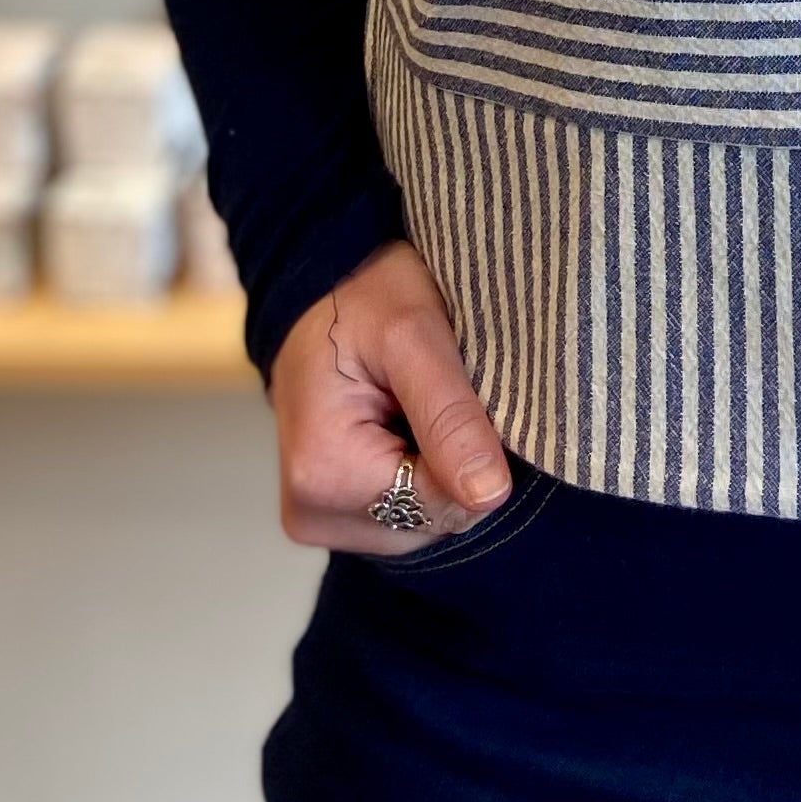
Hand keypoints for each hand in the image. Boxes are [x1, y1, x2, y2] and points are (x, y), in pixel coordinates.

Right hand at [269, 240, 512, 555]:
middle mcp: (311, 512)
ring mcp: (317, 516)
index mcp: (324, 474)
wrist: (320, 281)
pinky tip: (404, 423)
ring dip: (439, 465)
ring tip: (416, 403)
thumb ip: (451, 417)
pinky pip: (402, 515)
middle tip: (432, 391)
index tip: (455, 392)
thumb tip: (489, 495)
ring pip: (424, 520)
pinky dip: (419, 472)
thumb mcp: (415, 335)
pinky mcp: (329, 512)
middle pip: (433, 519)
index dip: (472, 452)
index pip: (445, 505)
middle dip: (454, 460)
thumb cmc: (365, 295)